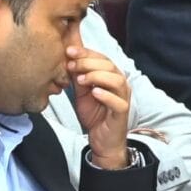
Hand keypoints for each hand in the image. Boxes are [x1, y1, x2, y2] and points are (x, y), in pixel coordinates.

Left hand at [67, 43, 134, 167]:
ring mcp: (123, 98)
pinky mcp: (122, 113)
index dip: (86, 53)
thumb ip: (77, 74)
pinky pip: (119, 102)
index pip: (102, 58)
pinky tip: (94, 93)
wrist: (102, 139)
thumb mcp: (81, 91)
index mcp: (111, 76)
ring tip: (81, 80)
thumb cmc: (95, 114)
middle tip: (72, 65)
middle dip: (88, 63)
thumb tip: (67, 55)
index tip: (69, 51)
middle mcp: (120, 85)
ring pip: (116, 81)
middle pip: (110, 66)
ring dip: (97, 77)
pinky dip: (106, 95)